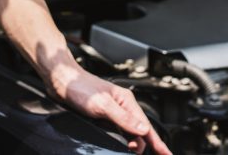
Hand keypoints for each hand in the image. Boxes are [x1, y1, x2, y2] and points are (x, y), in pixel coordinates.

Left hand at [50, 65, 171, 154]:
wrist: (61, 80)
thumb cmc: (79, 86)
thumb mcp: (103, 105)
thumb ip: (123, 118)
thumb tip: (142, 130)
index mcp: (126, 101)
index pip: (146, 126)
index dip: (157, 143)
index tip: (166, 154)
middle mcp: (121, 106)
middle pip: (139, 132)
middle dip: (142, 145)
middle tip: (139, 154)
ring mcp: (112, 111)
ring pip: (128, 132)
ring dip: (130, 142)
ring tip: (132, 151)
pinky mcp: (102, 115)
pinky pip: (116, 130)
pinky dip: (120, 138)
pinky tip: (120, 143)